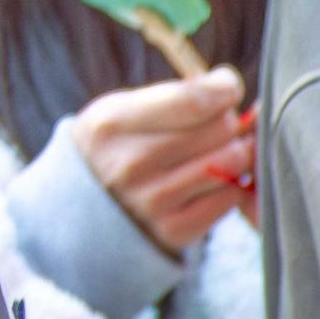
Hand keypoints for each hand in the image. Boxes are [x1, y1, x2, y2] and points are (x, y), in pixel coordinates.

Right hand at [73, 69, 254, 254]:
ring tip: (214, 150)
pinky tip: (209, 180)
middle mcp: (129, 165)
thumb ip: (180, 93)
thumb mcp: (125, 108)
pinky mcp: (174, 230)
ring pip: (233, 161)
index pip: (194, 100)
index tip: (227, 87)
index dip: (225, 88)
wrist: (84, 211)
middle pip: (221, 128)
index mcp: (112, 124)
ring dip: (234, 151)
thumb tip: (235, 91)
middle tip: (213, 125)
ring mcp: (151, 202)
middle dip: (228, 120)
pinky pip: (232, 195)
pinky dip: (231, 183)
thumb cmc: (120, 145)